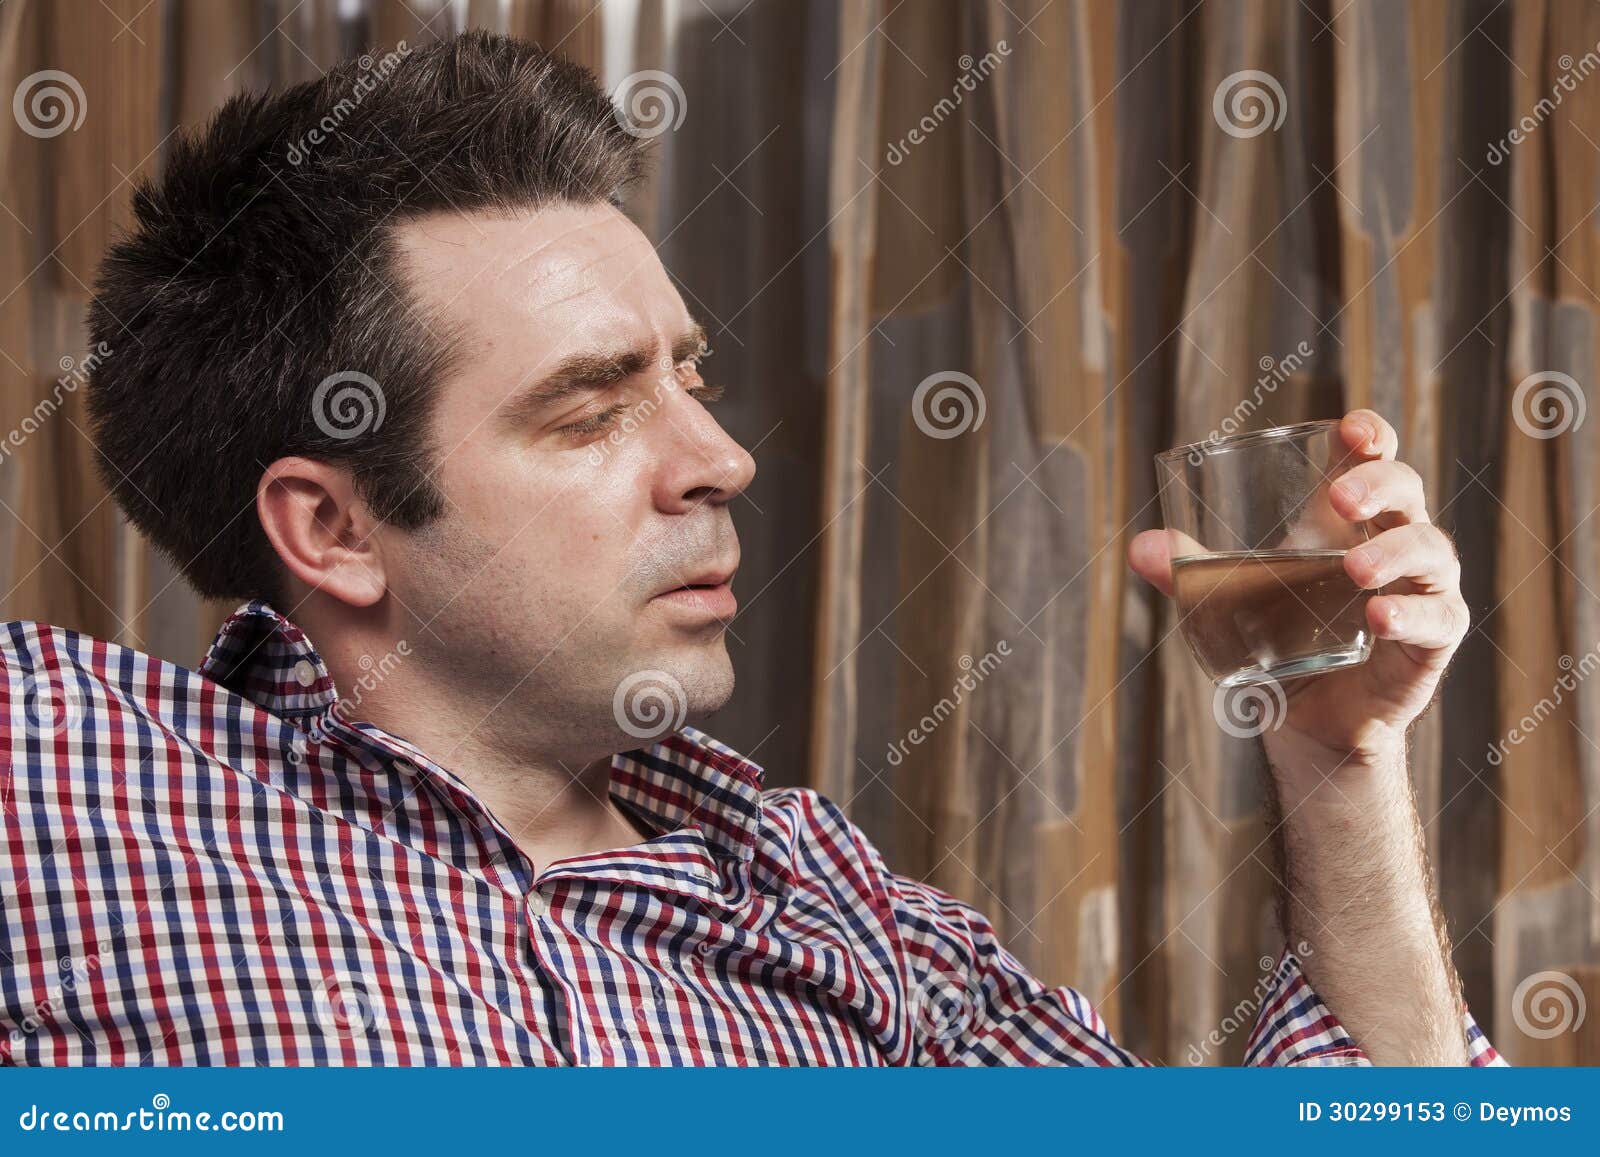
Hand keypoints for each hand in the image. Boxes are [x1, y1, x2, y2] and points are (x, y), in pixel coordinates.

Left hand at [1128, 409, 1468, 767]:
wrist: (1309, 723)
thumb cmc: (1280, 641)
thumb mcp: (1230, 601)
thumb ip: (1189, 572)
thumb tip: (1139, 547)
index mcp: (1349, 521)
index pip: (1373, 460)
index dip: (1370, 435)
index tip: (1350, 427)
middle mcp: (1394, 544)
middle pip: (1406, 492)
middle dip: (1379, 484)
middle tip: (1340, 497)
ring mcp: (1420, 589)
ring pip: (1429, 550)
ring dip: (1393, 552)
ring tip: (1355, 568)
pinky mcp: (1432, 640)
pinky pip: (1438, 618)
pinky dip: (1411, 614)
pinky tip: (1378, 617)